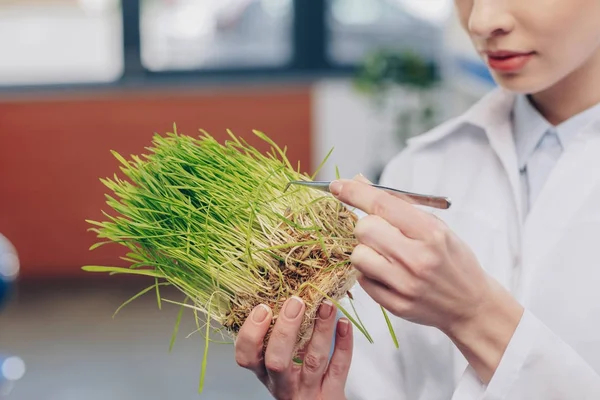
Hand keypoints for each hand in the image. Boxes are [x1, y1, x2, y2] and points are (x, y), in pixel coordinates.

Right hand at [234, 297, 352, 399]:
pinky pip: (339, 368)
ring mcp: (308, 391)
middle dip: (285, 330)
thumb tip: (283, 295)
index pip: (247, 357)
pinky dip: (343, 344)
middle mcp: (283, 385)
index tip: (263, 308)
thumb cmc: (297, 382)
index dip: (251, 334)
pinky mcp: (332, 395)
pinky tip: (344, 323)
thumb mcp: (279, 363)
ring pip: (313, 360)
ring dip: (320, 330)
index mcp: (265, 373)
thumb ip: (276, 338)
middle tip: (295, 303)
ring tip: (326, 305)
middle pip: (277, 361)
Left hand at [330, 176, 522, 381]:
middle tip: (381, 233)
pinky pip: (363, 280)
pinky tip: (389, 274)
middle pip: (364, 229)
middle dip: (366, 227)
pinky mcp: (397, 305)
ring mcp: (406, 285)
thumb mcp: (436, 227)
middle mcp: (418, 259)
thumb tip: (360, 182)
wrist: (472, 305)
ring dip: (365, 251)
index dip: (355, 192)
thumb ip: (398, 205)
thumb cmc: (453, 260)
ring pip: (358, 256)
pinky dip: (370, 273)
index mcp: (431, 233)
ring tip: (385, 255)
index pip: (382, 205)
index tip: (337, 185)